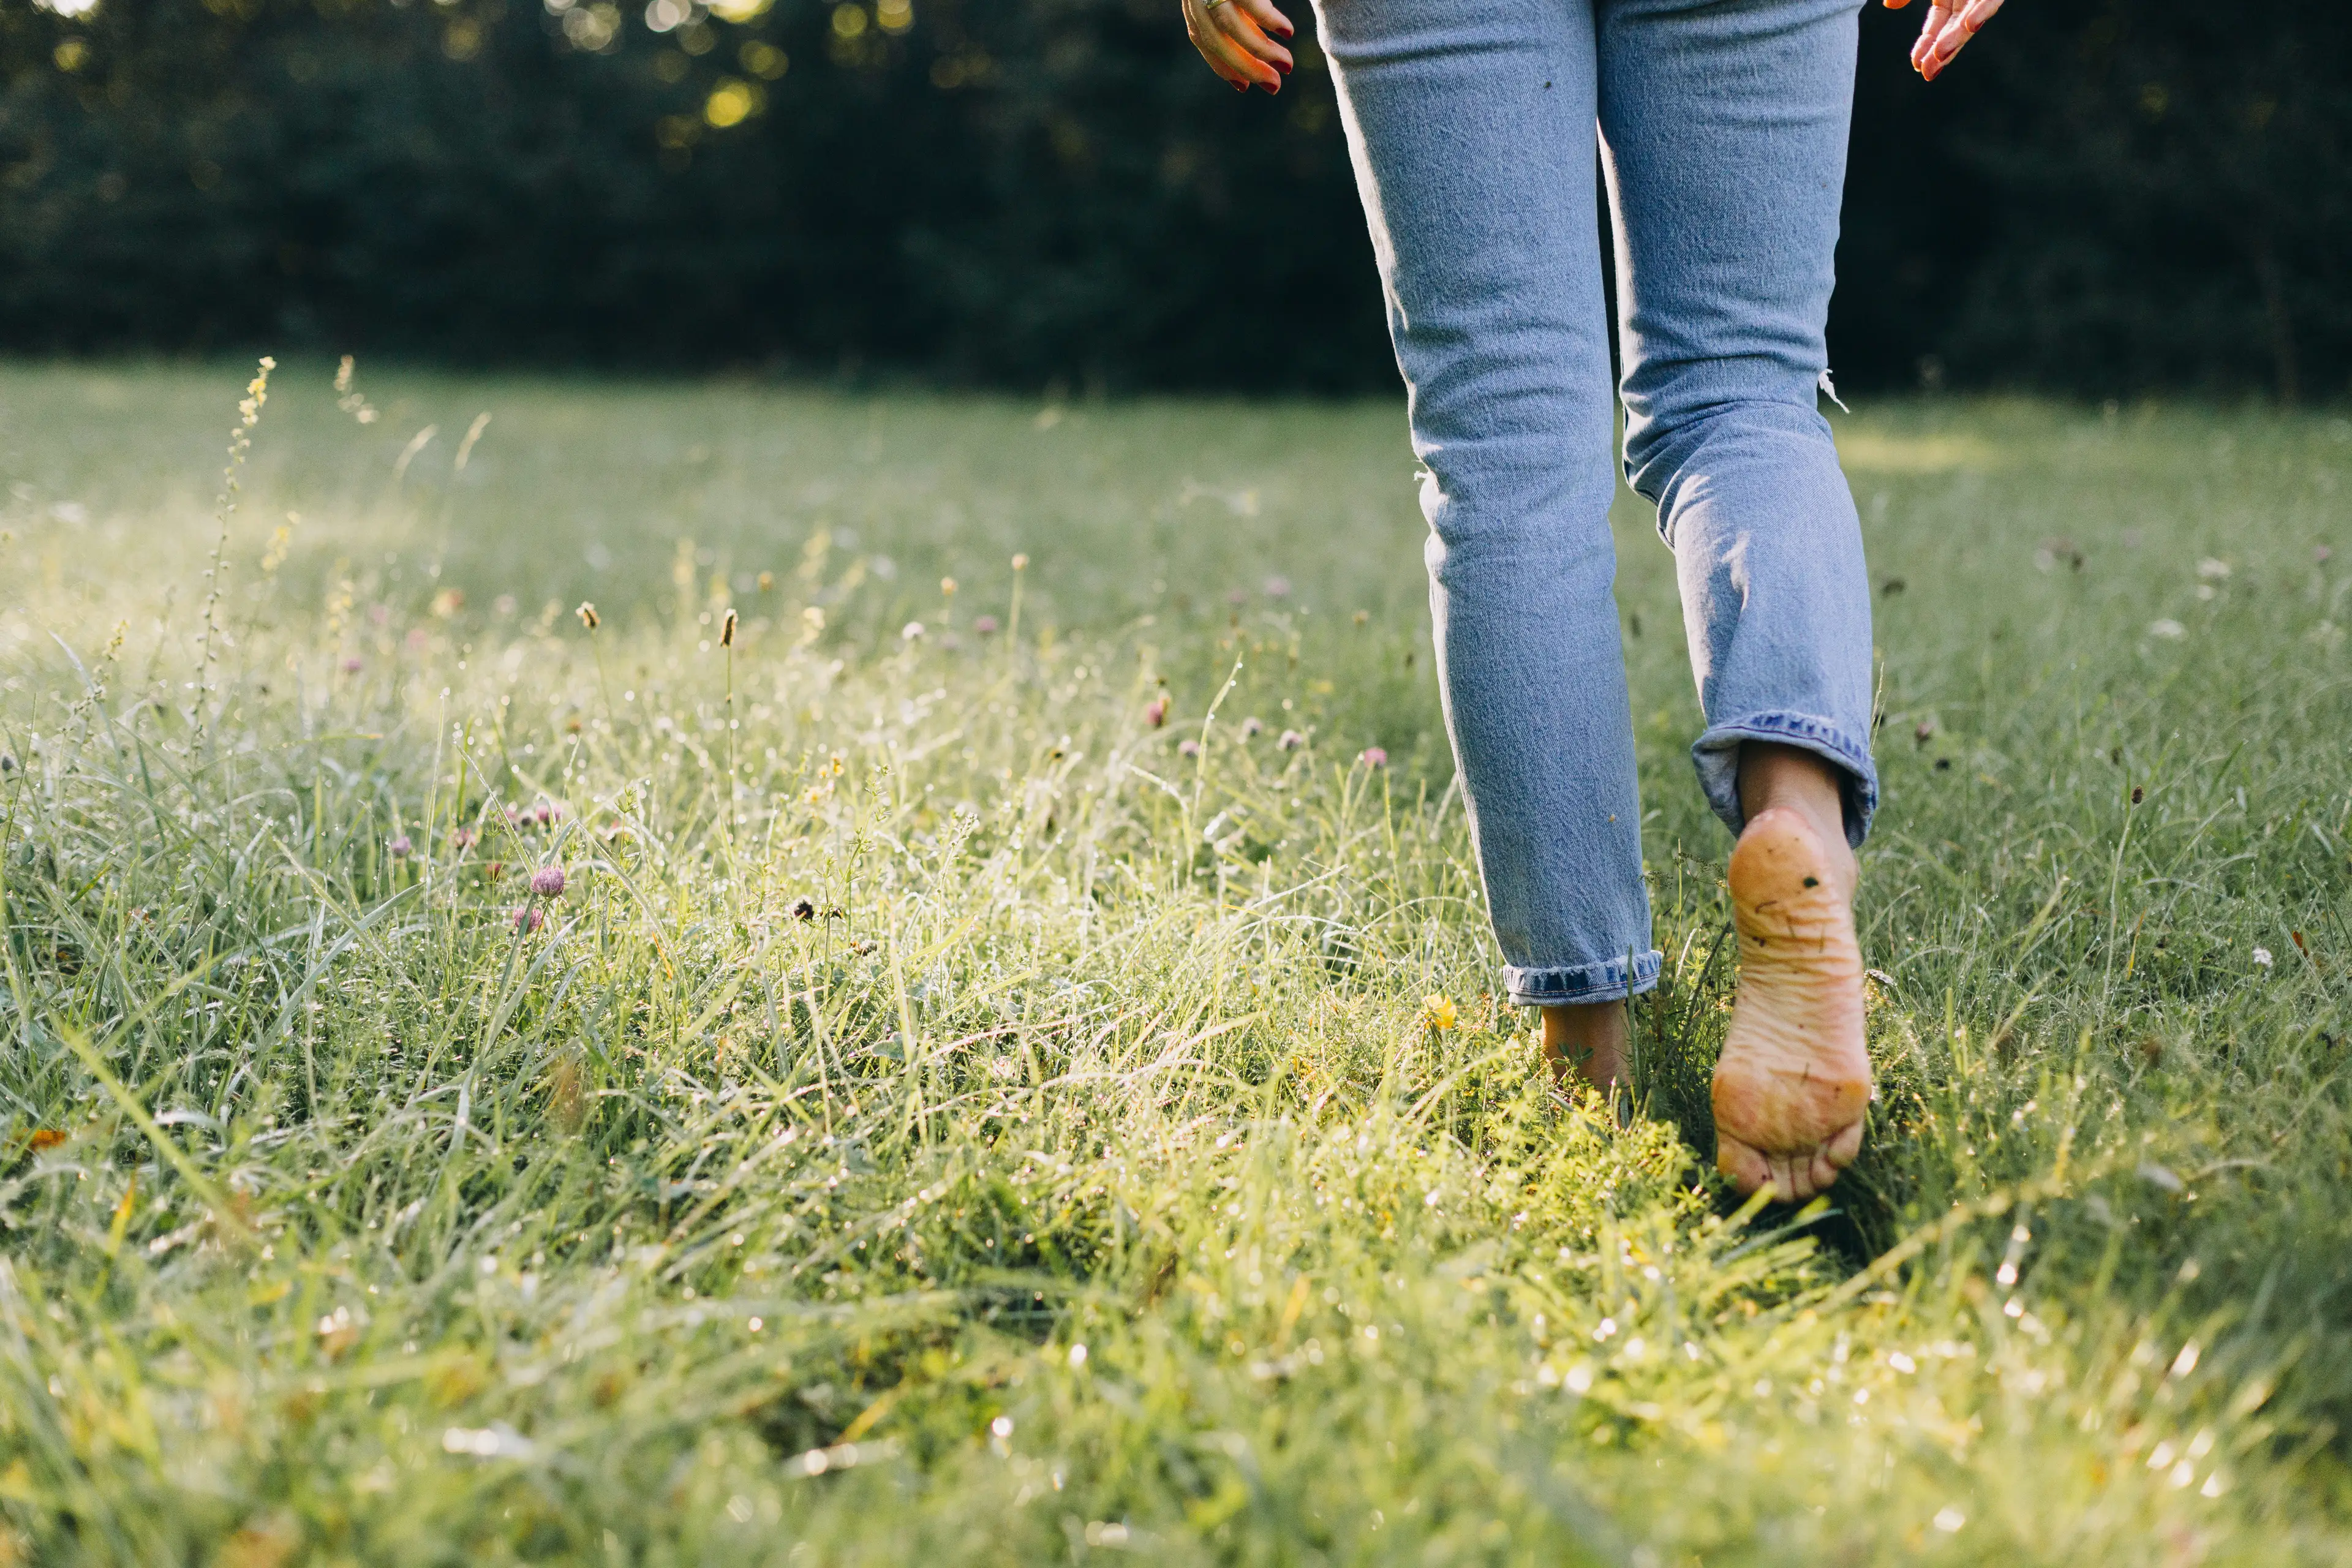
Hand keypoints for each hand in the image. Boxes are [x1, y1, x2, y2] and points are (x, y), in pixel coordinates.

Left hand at [1182, 0, 1293, 94]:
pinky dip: (1270, 21)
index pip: (1204, 41)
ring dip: (1262, 51)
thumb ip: (1236, 15)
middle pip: (1217, 41)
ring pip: (1232, 26)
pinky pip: (1251, 3)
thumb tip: (1257, 49)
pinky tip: (1287, 32)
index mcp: (1195, 4)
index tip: (1243, 86)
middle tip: (1275, 85)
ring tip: (1287, 65)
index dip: (1224, 67)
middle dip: (1247, 68)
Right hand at [1884, 0, 2000, 82]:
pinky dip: (1983, 12)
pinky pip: (1992, 0)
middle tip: (1927, 72)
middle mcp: (1965, 0)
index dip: (1926, 46)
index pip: (1936, 27)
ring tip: (1941, 55)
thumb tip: (1888, 6)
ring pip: (1971, 20)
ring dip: (1956, 38)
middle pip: (1952, 30)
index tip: (1917, 65)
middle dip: (1940, 52)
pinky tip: (1971, 25)